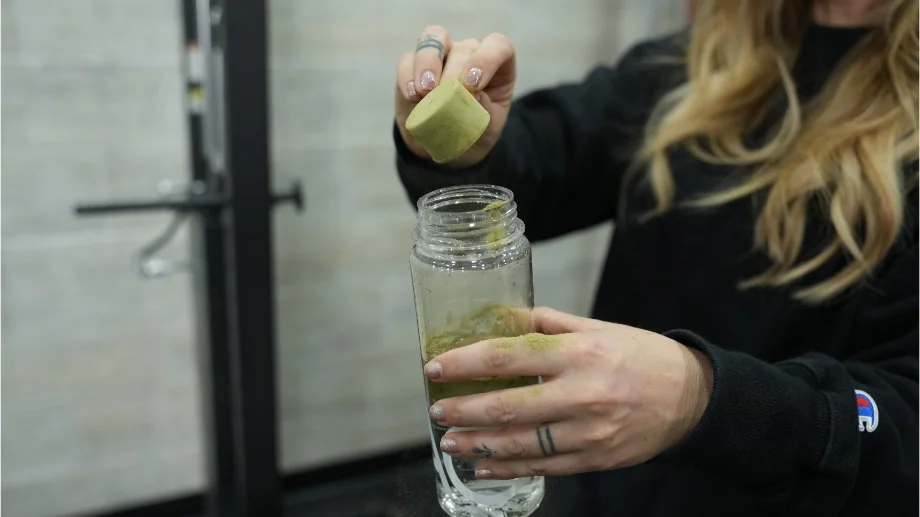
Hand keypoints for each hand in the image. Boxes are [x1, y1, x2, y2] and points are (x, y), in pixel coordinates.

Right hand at [394, 26, 515, 165]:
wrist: (445, 147)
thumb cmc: (472, 134)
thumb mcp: (487, 130)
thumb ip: (486, 112)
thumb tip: (475, 95)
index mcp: (495, 68)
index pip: (498, 46)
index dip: (487, 59)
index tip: (473, 85)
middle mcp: (469, 55)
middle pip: (463, 48)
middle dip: (454, 72)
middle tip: (446, 96)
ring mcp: (441, 56)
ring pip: (434, 38)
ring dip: (428, 62)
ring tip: (426, 90)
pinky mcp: (413, 66)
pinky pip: (407, 58)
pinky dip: (407, 76)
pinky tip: (412, 97)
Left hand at [423, 307, 712, 479]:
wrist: (693, 398)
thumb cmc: (642, 356)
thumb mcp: (600, 327)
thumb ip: (551, 324)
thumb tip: (507, 318)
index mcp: (579, 353)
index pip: (507, 356)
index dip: (465, 363)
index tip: (435, 368)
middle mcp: (581, 393)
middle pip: (507, 406)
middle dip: (463, 410)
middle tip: (436, 411)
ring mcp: (588, 432)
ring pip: (521, 444)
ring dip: (478, 444)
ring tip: (450, 441)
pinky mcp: (595, 459)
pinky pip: (543, 468)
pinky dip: (509, 468)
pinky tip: (484, 467)